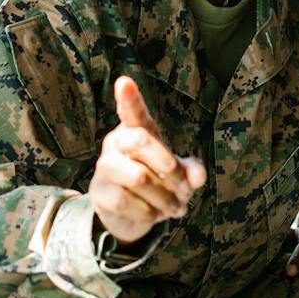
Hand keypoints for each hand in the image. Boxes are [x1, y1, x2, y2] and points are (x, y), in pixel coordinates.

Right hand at [88, 76, 206, 244]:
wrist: (126, 213)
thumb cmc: (155, 181)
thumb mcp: (177, 174)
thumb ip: (190, 172)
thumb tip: (198, 177)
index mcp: (137, 131)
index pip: (132, 112)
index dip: (129, 98)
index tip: (125, 82)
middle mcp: (116, 143)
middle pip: (140, 141)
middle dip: (169, 167)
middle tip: (187, 190)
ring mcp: (105, 166)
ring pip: (138, 177)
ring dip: (164, 198)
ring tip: (177, 208)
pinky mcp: (100, 192)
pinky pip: (127, 202)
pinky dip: (149, 213)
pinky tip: (155, 215)